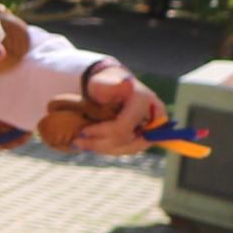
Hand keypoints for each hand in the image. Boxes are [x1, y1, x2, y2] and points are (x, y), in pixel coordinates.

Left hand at [48, 59, 168, 156]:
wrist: (111, 87)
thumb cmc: (103, 84)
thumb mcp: (101, 82)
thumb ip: (109, 84)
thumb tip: (126, 82)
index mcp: (145, 100)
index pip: (124, 126)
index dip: (103, 132)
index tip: (83, 131)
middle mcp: (155, 115)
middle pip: (130, 140)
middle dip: (102, 144)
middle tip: (78, 142)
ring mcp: (154, 127)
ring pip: (130, 148)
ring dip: (105, 149)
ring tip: (83, 144)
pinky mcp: (148, 136)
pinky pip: (130, 148)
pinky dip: (111, 149)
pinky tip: (93, 145)